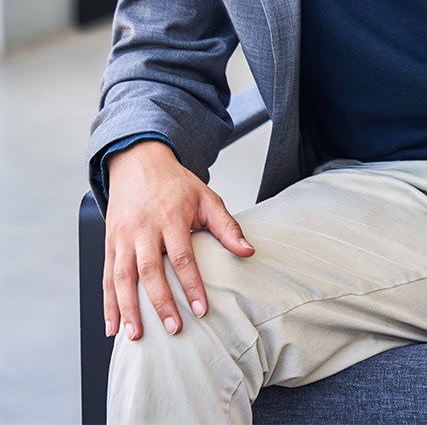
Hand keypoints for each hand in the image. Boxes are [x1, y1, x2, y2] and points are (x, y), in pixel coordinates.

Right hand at [104, 139, 254, 340]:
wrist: (139, 162)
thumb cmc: (175, 184)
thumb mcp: (206, 197)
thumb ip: (226, 226)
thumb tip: (248, 251)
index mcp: (170, 216)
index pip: (182, 256)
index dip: (191, 285)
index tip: (202, 310)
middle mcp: (143, 228)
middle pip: (149, 270)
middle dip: (161, 302)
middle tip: (174, 329)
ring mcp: (123, 236)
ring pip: (122, 277)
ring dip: (128, 309)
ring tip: (137, 335)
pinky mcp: (110, 243)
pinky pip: (107, 277)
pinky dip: (108, 303)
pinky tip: (113, 326)